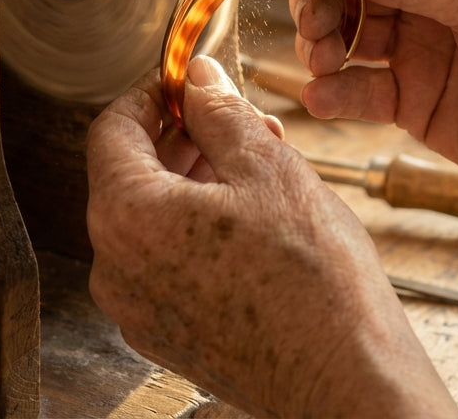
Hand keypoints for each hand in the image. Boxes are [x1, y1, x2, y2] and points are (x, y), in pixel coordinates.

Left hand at [86, 56, 456, 417]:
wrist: (346, 381)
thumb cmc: (312, 277)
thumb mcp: (268, 167)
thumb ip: (220, 112)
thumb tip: (197, 77)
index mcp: (126, 217)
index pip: (111, 129)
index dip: (151, 94)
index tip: (187, 81)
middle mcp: (115, 269)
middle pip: (130, 173)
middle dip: (184, 136)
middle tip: (240, 120)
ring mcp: (137, 310)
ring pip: (152, 217)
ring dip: (196, 179)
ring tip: (259, 163)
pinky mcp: (166, 335)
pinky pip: (165, 260)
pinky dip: (197, 225)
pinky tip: (253, 214)